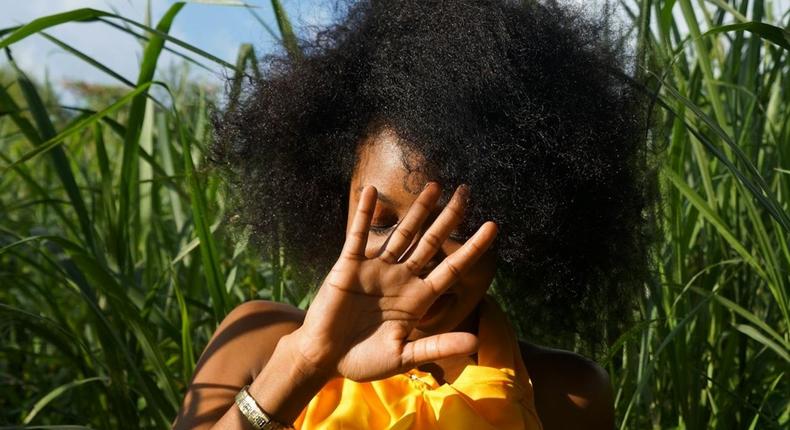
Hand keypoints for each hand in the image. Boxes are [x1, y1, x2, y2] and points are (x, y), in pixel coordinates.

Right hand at [289, 182, 497, 381]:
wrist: (324, 358)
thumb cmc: (363, 361)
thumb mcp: (403, 357)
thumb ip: (436, 346)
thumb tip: (474, 343)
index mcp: (418, 299)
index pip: (452, 268)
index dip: (472, 248)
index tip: (493, 227)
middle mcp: (401, 278)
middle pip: (431, 241)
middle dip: (449, 217)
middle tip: (466, 191)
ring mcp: (376, 270)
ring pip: (402, 233)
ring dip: (417, 210)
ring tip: (434, 186)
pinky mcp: (350, 266)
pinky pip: (358, 235)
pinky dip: (364, 214)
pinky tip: (370, 191)